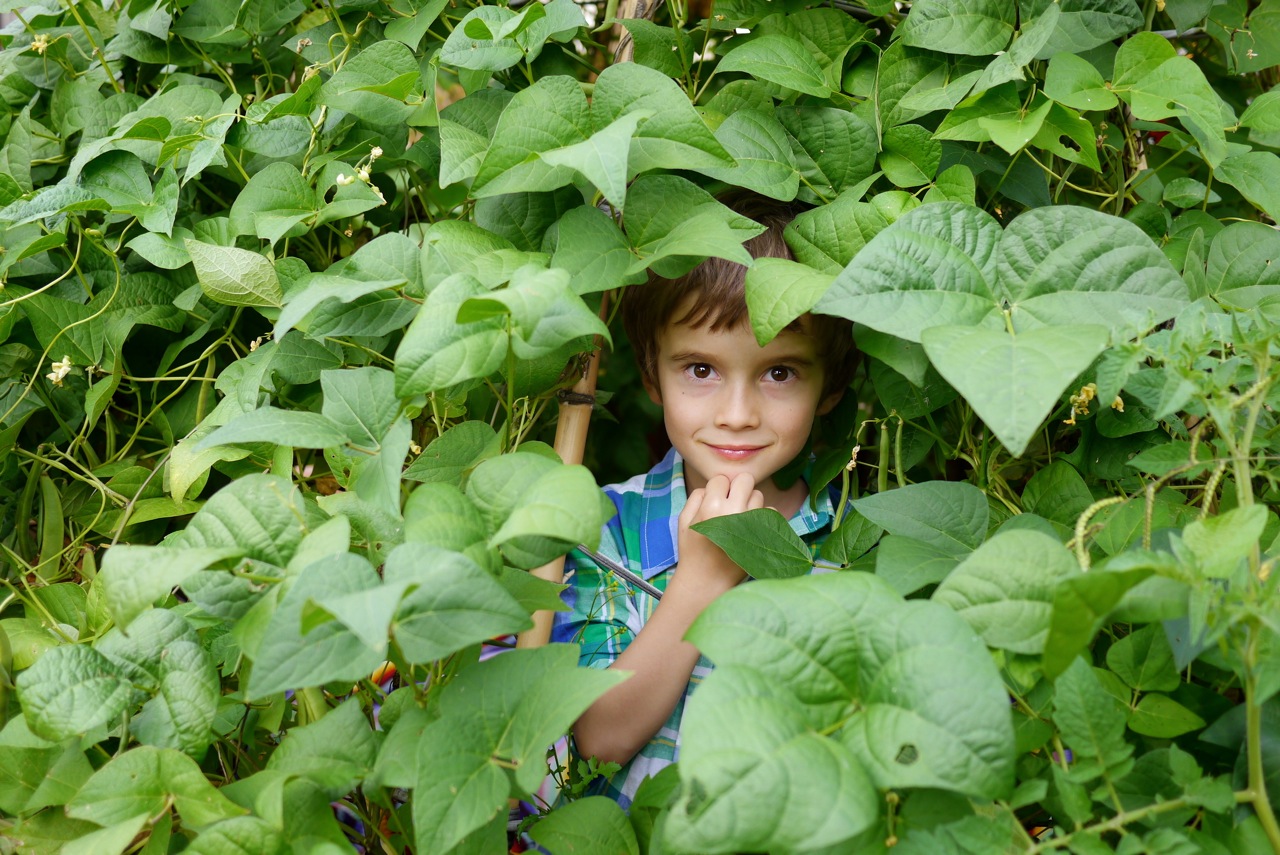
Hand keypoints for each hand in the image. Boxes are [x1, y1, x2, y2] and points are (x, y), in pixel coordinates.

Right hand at [676, 472, 764, 590]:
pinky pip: (771, 513)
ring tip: (739, 520)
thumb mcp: (684, 520)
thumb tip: (716, 485)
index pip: (722, 478)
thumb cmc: (693, 551)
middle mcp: (733, 511)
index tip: (716, 501)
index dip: (718, 488)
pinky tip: (750, 529)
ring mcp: (751, 523)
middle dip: (738, 488)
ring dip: (750, 503)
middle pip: (745, 479)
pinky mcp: (763, 535)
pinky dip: (763, 518)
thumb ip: (697, 496)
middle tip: (732, 503)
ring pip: (758, 495)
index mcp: (711, 506)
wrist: (707, 582)